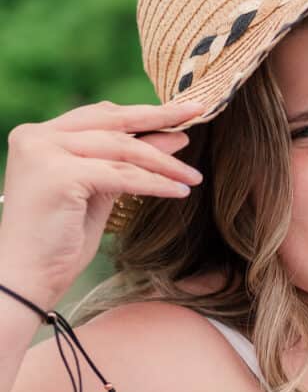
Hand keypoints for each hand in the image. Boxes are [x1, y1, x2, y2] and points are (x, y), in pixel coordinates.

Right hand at [0, 100, 204, 306]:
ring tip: (193, 176)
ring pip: (121, 149)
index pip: (100, 115)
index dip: (142, 114)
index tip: (181, 113)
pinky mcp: (58, 175)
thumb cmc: (59, 242)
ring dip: (164, 163)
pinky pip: (121, 176)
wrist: (25, 279)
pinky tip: (179, 190)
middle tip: (197, 111)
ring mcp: (44, 152)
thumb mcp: (100, 192)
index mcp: (40, 136)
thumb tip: (172, 138)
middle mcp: (37, 137)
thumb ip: (127, 162)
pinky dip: (155, 183)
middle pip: (111, 120)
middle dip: (159, 116)